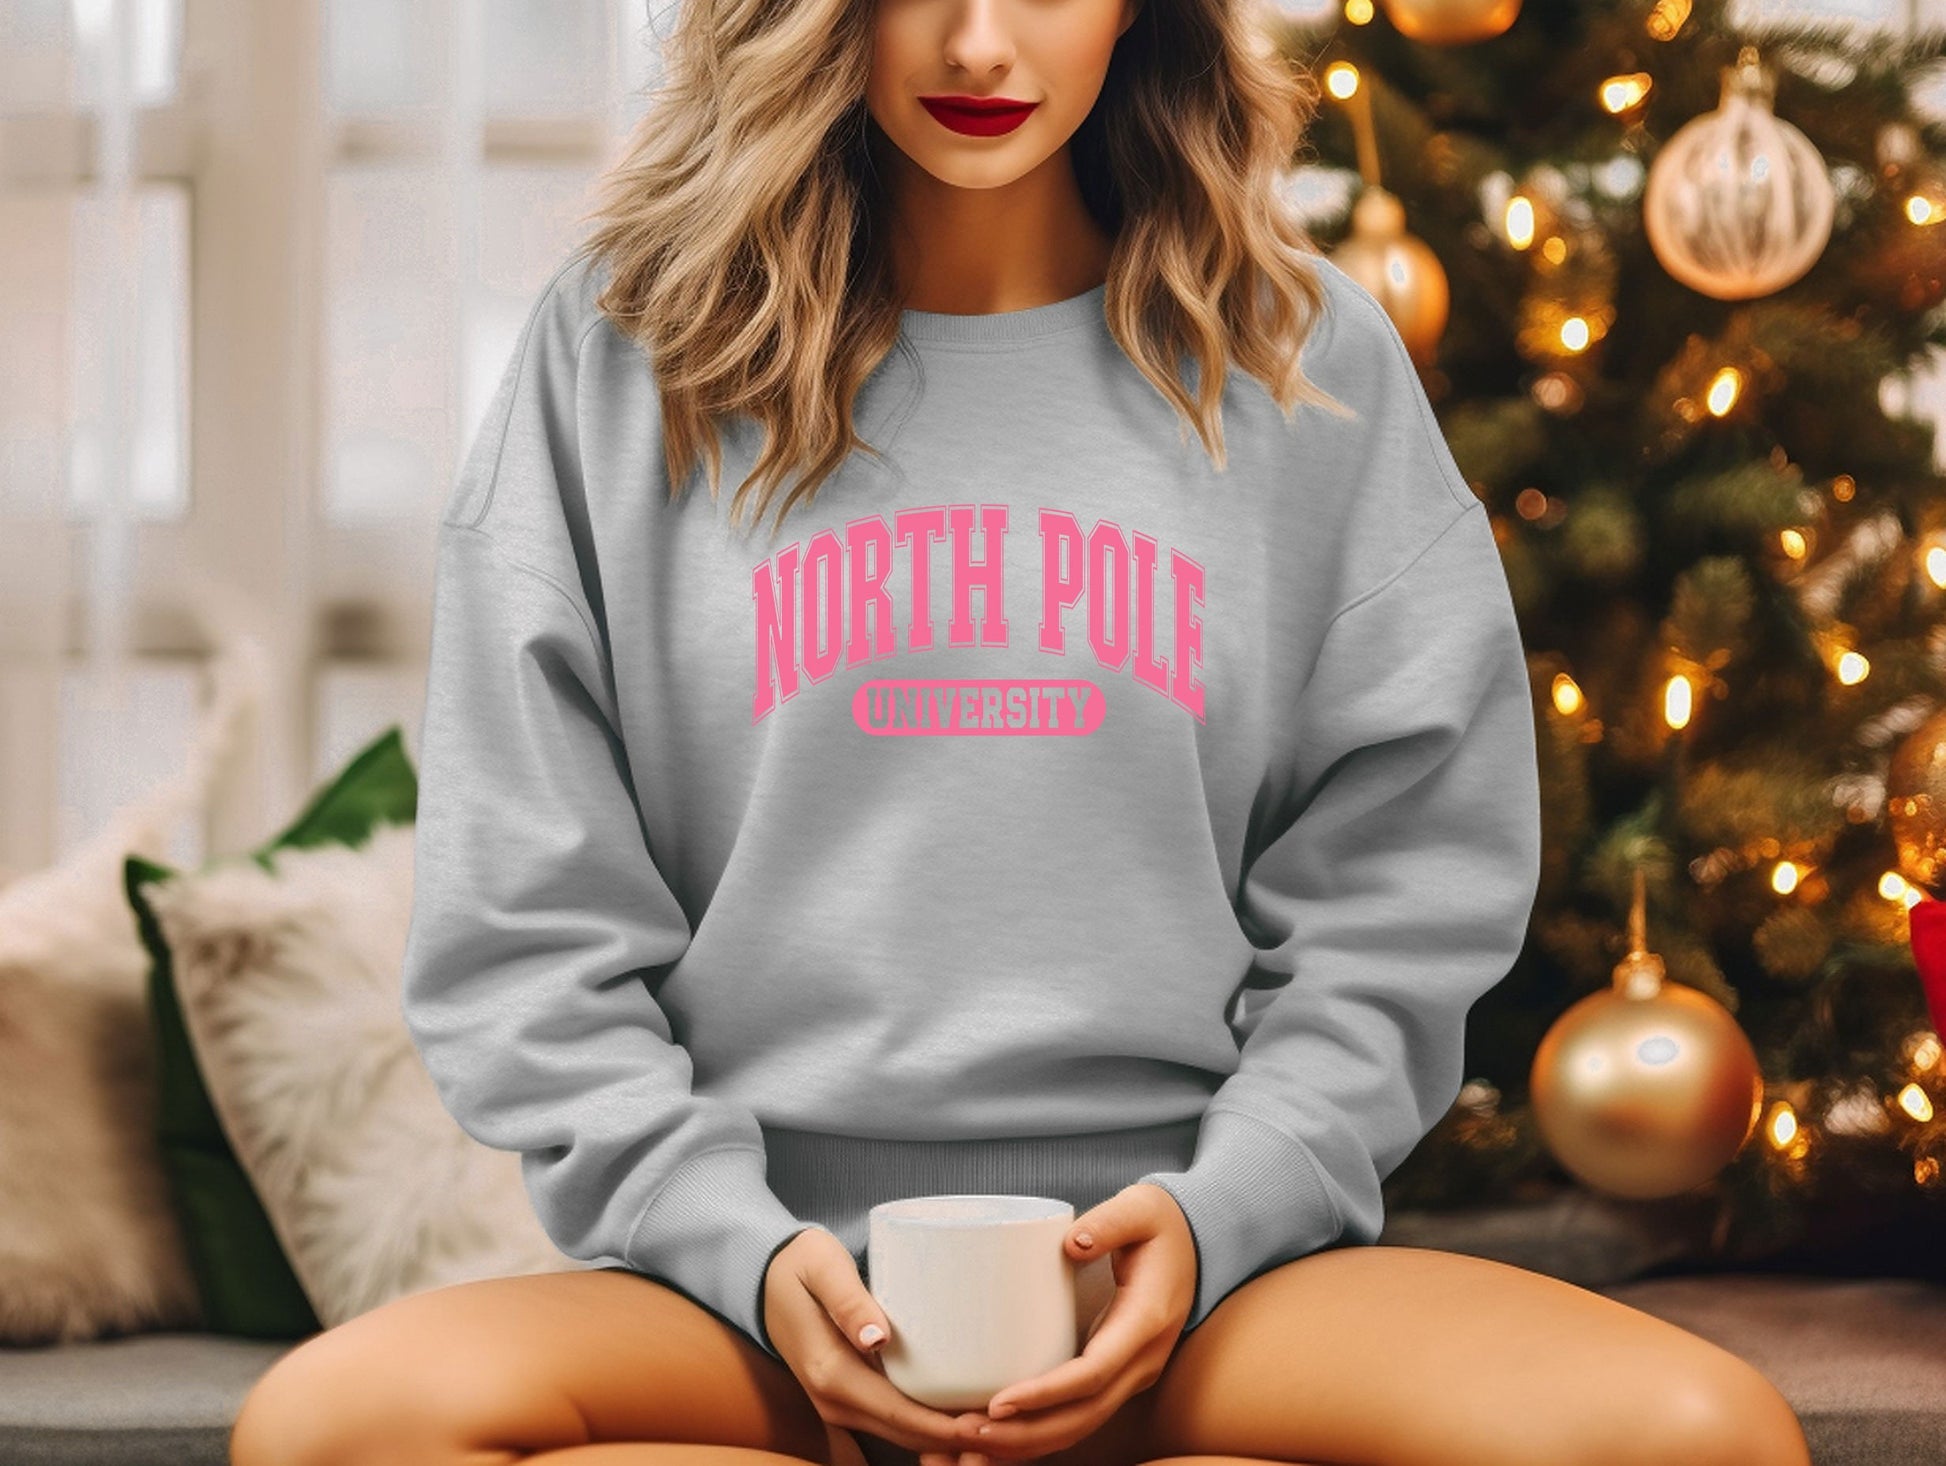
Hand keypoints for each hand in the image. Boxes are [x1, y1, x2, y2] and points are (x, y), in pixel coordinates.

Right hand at [763, 1226, 992, 1462]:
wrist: (761, 1278)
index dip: (946, 1426)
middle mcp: (833, 1400)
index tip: (990, 1421)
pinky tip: (962, 1416)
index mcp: (830, 1373)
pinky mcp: (847, 1396)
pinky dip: (927, 1426)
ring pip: (902, 1434)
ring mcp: (838, 1403)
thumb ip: (848, 1301)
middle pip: (907, 1434)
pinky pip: (892, 1421)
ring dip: (945, 1436)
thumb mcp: (821, 1269)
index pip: (900, 1414)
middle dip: (956, 1438)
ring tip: (997, 1425)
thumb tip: (878, 1338)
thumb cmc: (798, 1264)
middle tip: (1010, 1427)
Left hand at [938, 1183, 1194, 1463]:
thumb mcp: (1141, 1209)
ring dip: (1030, 1441)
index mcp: (1145, 1322)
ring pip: (1082, 1425)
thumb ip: (1110, 1222)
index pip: (1093, 1374)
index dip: (1046, 1393)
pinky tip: (1004, 1437)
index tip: (999, 1401)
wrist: (1199, 1244)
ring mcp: (1134, 1374)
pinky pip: (1081, 1416)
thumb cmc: (1162, 1225)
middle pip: (1084, 1416)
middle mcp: (1143, 1360)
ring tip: (974, 1439)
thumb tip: (1072, 1242)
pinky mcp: (1119, 1376)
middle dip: (1026, 1432)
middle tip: (968, 1430)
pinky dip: (1043, 1433)